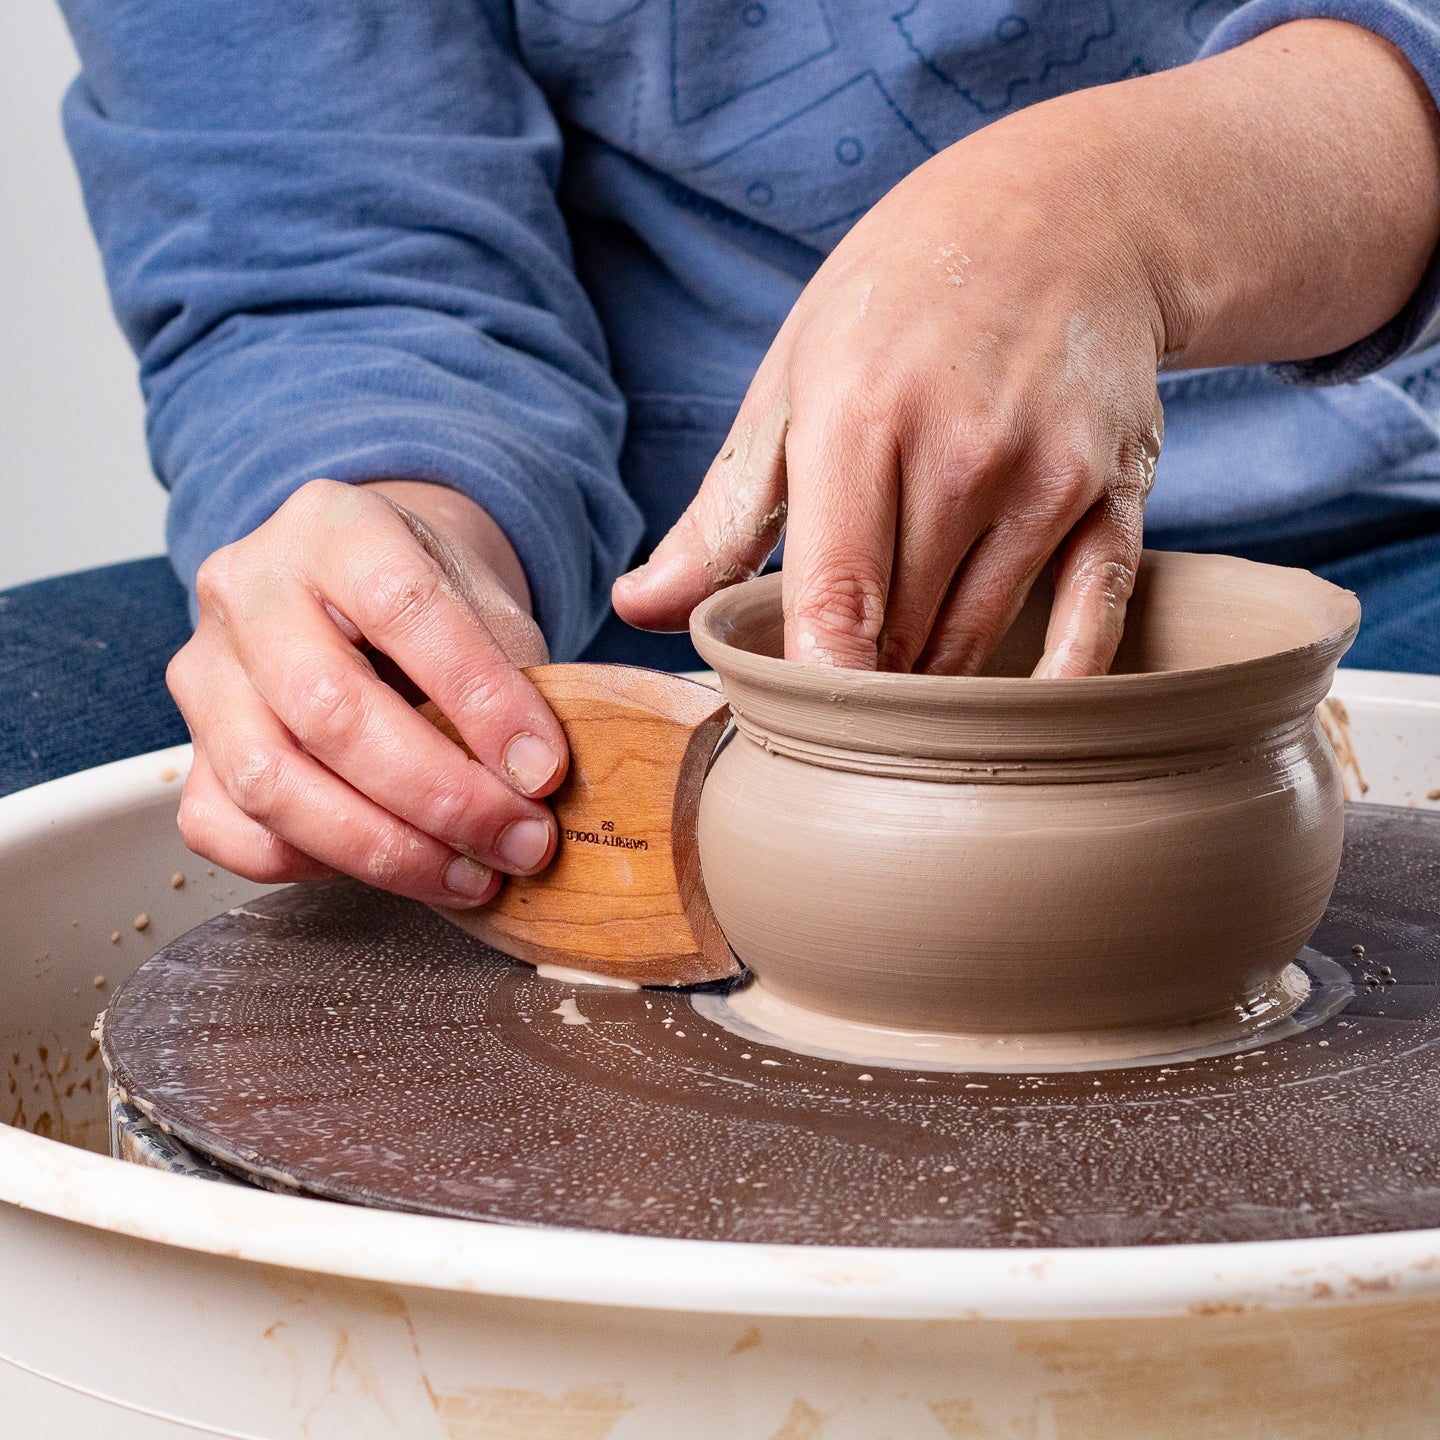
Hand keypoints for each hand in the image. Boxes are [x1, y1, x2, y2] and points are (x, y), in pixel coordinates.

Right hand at [167, 479, 566, 904]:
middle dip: (440, 795)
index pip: (403, 609)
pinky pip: (227, 829)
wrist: (363, 592)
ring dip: (384, 849)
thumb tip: (532, 784)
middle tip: (520, 840)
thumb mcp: (486, 606)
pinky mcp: (188, 750)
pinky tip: (393, 867)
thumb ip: (511, 681)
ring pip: (270, 782)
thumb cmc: (432, 604)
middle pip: (329, 710)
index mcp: (334, 526)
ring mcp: (205, 671)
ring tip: (472, 874)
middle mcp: (248, 588)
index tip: (542, 770)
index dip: (480, 700)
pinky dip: (313, 865)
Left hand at [615, 123, 1164, 677]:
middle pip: (901, 635)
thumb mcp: (791, 383)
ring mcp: (1049, 473)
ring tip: (901, 669)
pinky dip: (1054, 677)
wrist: (1069, 212)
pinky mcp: (1114, 491)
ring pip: (977, 638)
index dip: (815, 685)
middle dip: (863, 677)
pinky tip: (1015, 709)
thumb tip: (637, 609)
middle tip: (836, 683)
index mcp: (858, 419)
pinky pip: (1090, 618)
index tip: (789, 731)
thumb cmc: (896, 306)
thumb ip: (718, 515)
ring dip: (932, 676)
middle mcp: (962, 451)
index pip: (834, 600)